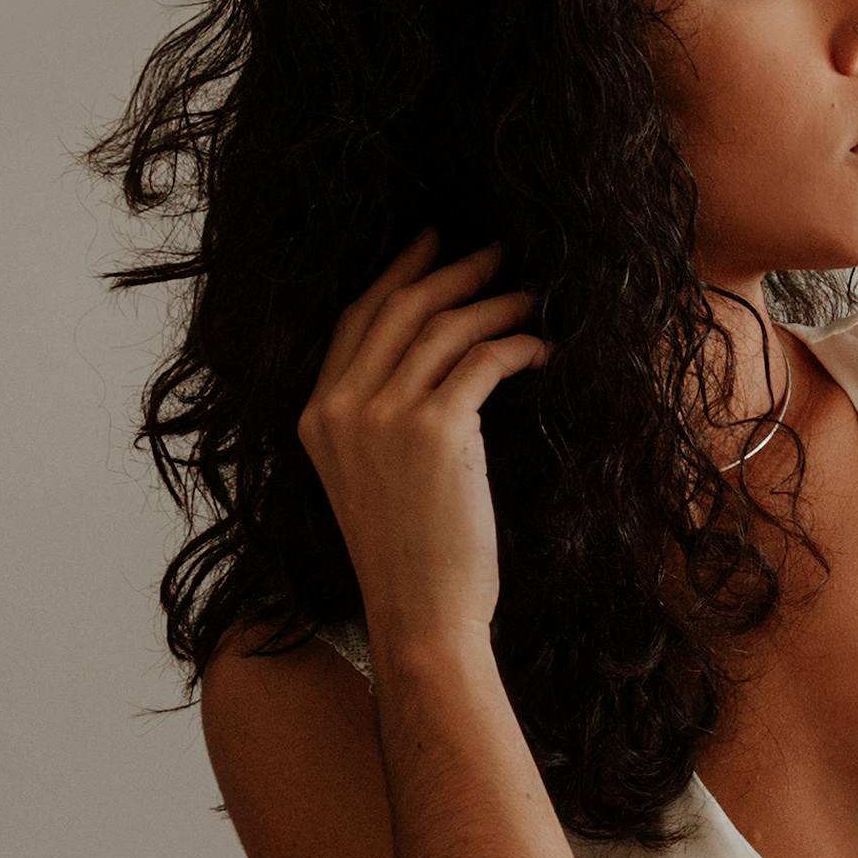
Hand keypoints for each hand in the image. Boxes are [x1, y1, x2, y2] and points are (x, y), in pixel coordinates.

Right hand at [295, 230, 548, 651]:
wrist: (421, 614)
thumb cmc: (410, 557)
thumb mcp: (371, 478)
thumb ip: (378, 421)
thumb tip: (434, 361)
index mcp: (315, 417)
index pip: (355, 320)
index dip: (395, 274)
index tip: (430, 244)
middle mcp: (340, 408)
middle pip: (399, 308)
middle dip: (451, 271)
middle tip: (496, 254)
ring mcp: (384, 417)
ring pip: (445, 327)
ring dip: (495, 303)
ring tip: (530, 298)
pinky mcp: (437, 429)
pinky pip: (485, 360)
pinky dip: (519, 344)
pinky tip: (542, 348)